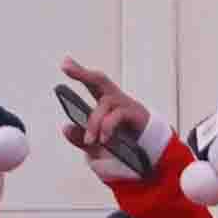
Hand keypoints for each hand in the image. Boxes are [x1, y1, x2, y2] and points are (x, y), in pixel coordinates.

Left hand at [51, 59, 160, 179]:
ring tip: (90, 140)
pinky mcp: (136, 115)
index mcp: (107, 103)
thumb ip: (81, 138)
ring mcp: (127, 105)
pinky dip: (108, 126)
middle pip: (99, 80)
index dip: (80, 72)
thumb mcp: (98, 144)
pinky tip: (104, 139)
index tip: (65, 62)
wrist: (152, 155)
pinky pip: (118, 114)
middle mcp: (117, 99)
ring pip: (105, 102)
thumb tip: (65, 128)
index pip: (93, 84)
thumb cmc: (126, 145)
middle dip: (83, 73)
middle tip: (66, 67)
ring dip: (95, 122)